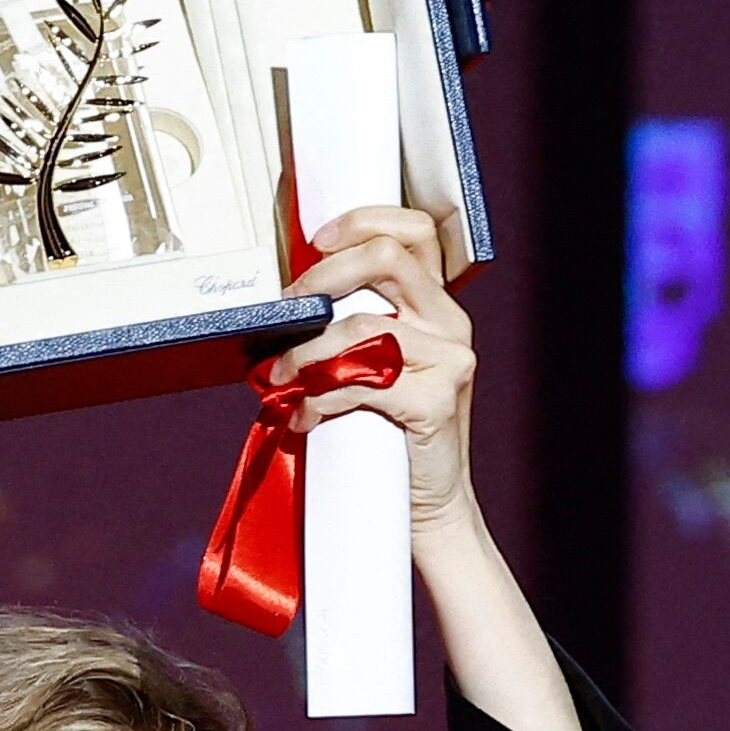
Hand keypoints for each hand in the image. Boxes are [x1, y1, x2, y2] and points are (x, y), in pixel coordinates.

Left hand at [266, 207, 481, 539]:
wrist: (425, 509)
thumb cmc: (385, 438)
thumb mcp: (370, 371)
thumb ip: (348, 331)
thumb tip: (287, 307)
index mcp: (437, 307)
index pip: (414, 231)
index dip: (363, 221)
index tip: (316, 243)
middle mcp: (451, 324)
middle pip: (386, 259)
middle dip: (321, 279)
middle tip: (285, 312)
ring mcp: (451, 361)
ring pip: (361, 328)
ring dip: (304, 353)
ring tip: (278, 380)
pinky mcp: (437, 402)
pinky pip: (361, 383)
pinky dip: (318, 398)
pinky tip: (303, 417)